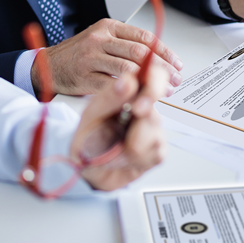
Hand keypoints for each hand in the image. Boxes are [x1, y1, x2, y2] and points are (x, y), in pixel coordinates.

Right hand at [32, 18, 182, 96]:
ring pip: (128, 69)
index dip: (164, 51)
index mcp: (108, 27)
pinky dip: (130, 93)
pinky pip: (112, 86)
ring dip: (150, 82)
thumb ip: (124, 45)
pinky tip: (141, 98)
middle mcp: (99, 39)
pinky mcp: (85, 77)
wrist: (49, 65)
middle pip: (139, 52)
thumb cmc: (78, 54)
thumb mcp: (101, 40)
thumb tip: (157, 58)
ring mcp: (91, 58)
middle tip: (175, 79)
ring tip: (162, 91)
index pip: (144, 37)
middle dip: (162, 67)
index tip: (176, 63)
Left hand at [76, 63, 168, 190]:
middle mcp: (144, 107)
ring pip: (153, 131)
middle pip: (156, 103)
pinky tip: (122, 158)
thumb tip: (128, 80)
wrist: (86, 167)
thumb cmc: (88, 136)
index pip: (152, 75)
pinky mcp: (157, 150)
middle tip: (131, 117)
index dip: (155, 79)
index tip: (144, 92)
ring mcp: (153, 128)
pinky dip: (133, 160)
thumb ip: (110, 97)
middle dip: (142, 113)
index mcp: (129, 92)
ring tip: (113, 148)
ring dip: (130, 144)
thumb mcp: (91, 114)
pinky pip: (152, 153)